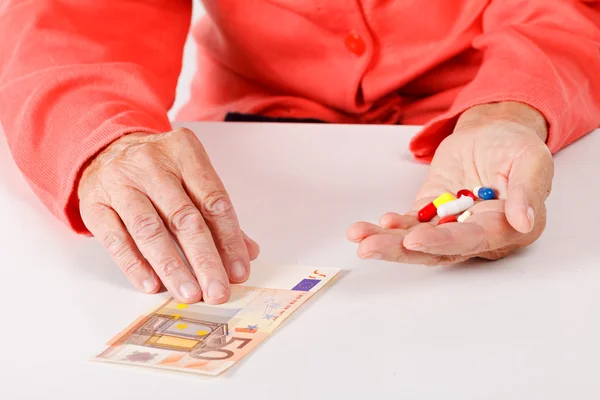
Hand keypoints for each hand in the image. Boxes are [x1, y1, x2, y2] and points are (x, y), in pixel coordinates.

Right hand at [78, 128, 259, 302]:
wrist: (106, 150)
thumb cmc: (159, 170)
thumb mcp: (191, 177)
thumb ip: (218, 213)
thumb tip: (247, 252)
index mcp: (184, 152)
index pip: (213, 200)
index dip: (229, 239)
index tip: (238, 271)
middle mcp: (151, 164)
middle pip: (184, 218)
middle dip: (204, 260)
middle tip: (217, 291)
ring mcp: (119, 183)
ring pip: (150, 230)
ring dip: (172, 267)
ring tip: (189, 293)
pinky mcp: (94, 204)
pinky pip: (116, 239)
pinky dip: (135, 265)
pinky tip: (153, 285)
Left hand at [348, 102, 552, 264]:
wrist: (492, 134)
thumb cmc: (515, 147)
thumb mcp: (531, 159)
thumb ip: (527, 191)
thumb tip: (524, 222)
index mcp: (507, 229)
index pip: (472, 240)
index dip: (443, 242)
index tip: (415, 240)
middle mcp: (476, 236)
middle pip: (437, 250)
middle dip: (401, 250)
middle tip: (369, 248)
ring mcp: (449, 226)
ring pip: (417, 241)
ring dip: (386, 242)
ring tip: (358, 237)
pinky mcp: (430, 214)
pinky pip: (408, 225)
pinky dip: (388, 227)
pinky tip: (368, 226)